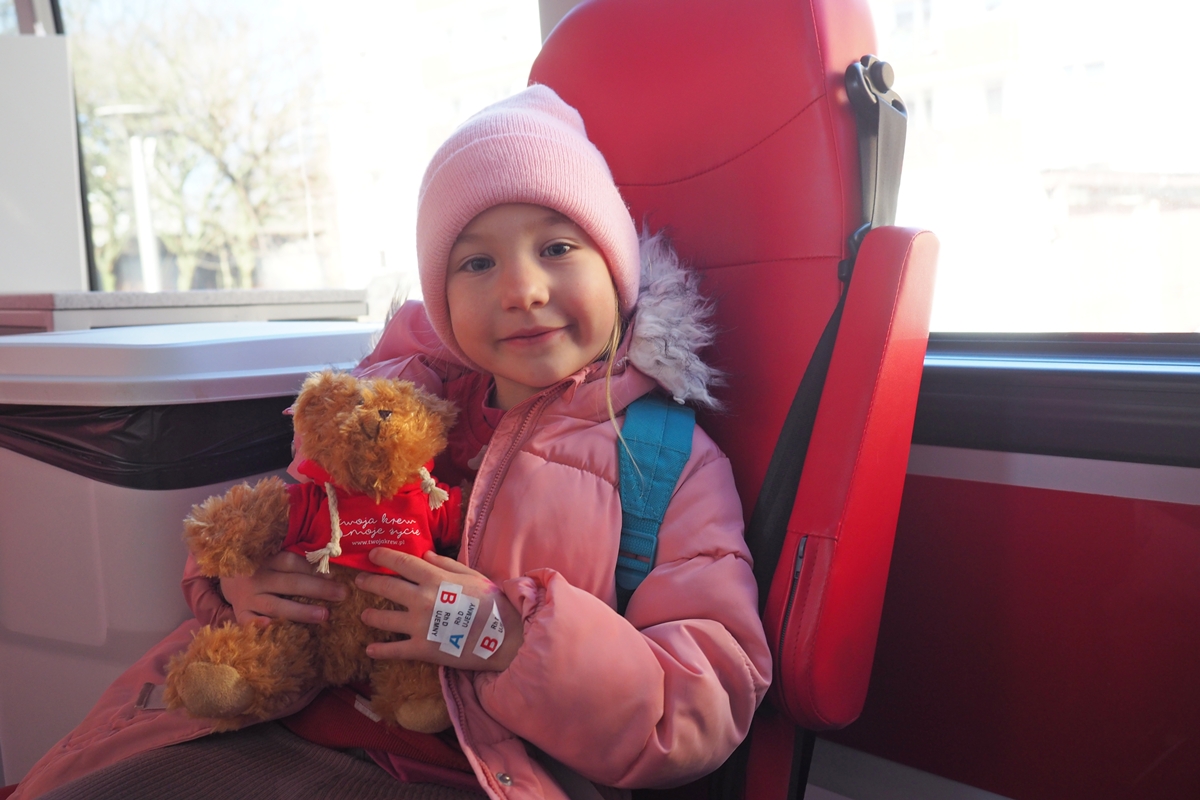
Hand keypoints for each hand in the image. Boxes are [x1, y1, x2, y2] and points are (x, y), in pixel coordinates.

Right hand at [220, 551, 347, 624]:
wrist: (228, 576)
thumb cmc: (262, 566)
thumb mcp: (274, 556)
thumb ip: (296, 559)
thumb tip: (330, 562)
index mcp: (267, 559)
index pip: (291, 561)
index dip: (312, 568)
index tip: (335, 575)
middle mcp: (257, 577)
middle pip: (289, 583)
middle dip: (317, 589)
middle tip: (342, 594)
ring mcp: (248, 597)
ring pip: (276, 605)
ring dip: (301, 611)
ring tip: (324, 615)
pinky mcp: (240, 614)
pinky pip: (250, 622)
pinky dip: (261, 626)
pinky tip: (275, 628)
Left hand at [356, 549, 523, 671]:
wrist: (503, 637)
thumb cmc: (491, 603)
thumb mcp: (472, 575)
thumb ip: (446, 564)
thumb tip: (424, 554)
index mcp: (435, 579)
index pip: (402, 563)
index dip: (384, 556)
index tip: (372, 554)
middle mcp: (422, 599)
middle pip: (387, 587)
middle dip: (370, 583)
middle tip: (359, 581)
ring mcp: (419, 625)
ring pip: (384, 619)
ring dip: (371, 616)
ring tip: (364, 615)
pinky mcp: (422, 649)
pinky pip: (394, 650)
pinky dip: (380, 651)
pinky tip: (369, 650)